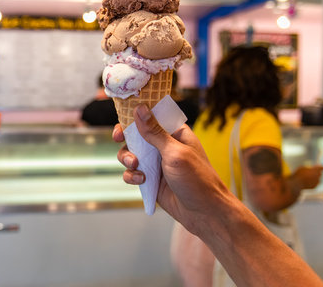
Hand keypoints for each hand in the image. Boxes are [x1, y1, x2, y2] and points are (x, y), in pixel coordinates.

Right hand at [113, 104, 232, 233]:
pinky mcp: (150, 179)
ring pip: (130, 154)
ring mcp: (156, 162)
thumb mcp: (175, 152)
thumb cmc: (197, 180)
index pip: (152, 116)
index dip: (135, 116)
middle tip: (119, 140)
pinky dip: (132, 175)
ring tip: (134, 165)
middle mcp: (164, 145)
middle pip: (136, 134)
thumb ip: (155, 132)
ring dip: (127, 158)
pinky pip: (132, 173)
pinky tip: (141, 180)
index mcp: (175, 132)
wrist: (204, 213)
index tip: (124, 120)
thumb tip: (140, 109)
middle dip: (126, 138)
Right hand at [292, 165, 322, 189]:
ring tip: (307, 178)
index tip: (318, 167)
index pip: (322, 168)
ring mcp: (317, 182)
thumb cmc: (299, 174)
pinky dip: (312, 182)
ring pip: (317, 179)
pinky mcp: (315, 186)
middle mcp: (318, 176)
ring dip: (314, 178)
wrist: (297, 183)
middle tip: (311, 172)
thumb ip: (308, 167)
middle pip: (320, 173)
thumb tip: (310, 168)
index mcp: (316, 170)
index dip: (320, 167)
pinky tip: (306, 182)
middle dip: (316, 173)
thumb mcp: (303, 168)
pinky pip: (314, 183)